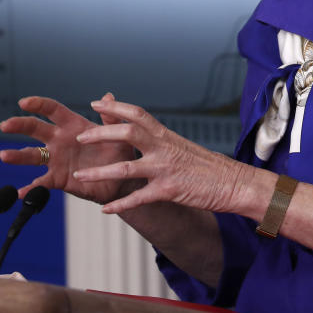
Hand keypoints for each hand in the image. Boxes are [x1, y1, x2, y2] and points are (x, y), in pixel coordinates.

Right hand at [0, 94, 136, 202]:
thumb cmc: (120, 152)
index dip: (38, 104)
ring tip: (4, 155)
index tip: (24, 102)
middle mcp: (60, 140)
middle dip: (19, 125)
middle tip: (5, 124)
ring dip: (17, 155)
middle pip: (35, 129)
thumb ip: (112, 116)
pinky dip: (30, 188)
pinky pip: (41, 182)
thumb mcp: (118, 132)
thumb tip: (108, 95)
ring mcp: (57, 159)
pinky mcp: (58, 178)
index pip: (52, 110)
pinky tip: (19, 192)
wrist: (123, 179)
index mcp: (73, 125)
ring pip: (32, 155)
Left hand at [74, 98, 253, 214]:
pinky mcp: (168, 191)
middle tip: (80, 136)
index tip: (95, 103)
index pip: (137, 114)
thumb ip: (160, 140)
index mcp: (166, 135)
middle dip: (100, 133)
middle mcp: (163, 148)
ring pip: (125, 168)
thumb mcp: (182, 146)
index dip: (115, 107)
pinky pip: (138, 199)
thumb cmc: (208, 166)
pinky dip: (120, 204)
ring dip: (99, 173)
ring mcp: (164, 170)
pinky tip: (105, 209)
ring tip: (79, 177)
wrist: (233, 182)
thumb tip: (141, 133)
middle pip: (127, 133)